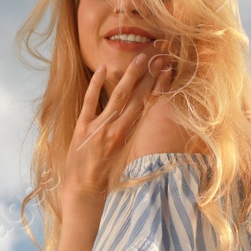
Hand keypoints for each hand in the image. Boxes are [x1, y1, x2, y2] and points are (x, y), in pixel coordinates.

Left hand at [61, 45, 174, 204]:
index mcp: (130, 139)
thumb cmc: (109, 181)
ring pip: (117, 96)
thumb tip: (152, 128)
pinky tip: (102, 69)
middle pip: (136, 98)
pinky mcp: (83, 127)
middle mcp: (116, 130)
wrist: (84, 191)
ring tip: (138, 59)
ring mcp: (98, 126)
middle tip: (157, 59)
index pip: (148, 108)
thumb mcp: (128, 161)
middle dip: (148, 78)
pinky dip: (96, 85)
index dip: (158, 89)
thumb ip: (138, 142)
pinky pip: (90, 101)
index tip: (167, 74)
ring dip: (129, 76)